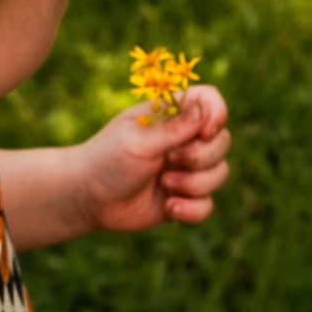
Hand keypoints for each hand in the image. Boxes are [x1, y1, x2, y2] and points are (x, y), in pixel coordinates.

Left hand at [75, 86, 230, 232]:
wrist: (88, 199)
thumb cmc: (106, 160)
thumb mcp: (138, 141)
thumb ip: (174, 128)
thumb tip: (205, 110)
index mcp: (171, 115)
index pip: (210, 101)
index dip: (216, 115)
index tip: (203, 132)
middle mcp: (183, 140)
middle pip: (223, 141)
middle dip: (200, 158)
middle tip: (168, 162)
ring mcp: (186, 170)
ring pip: (219, 174)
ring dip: (193, 185)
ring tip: (164, 185)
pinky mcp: (184, 198)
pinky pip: (207, 205)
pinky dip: (191, 210)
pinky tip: (169, 208)